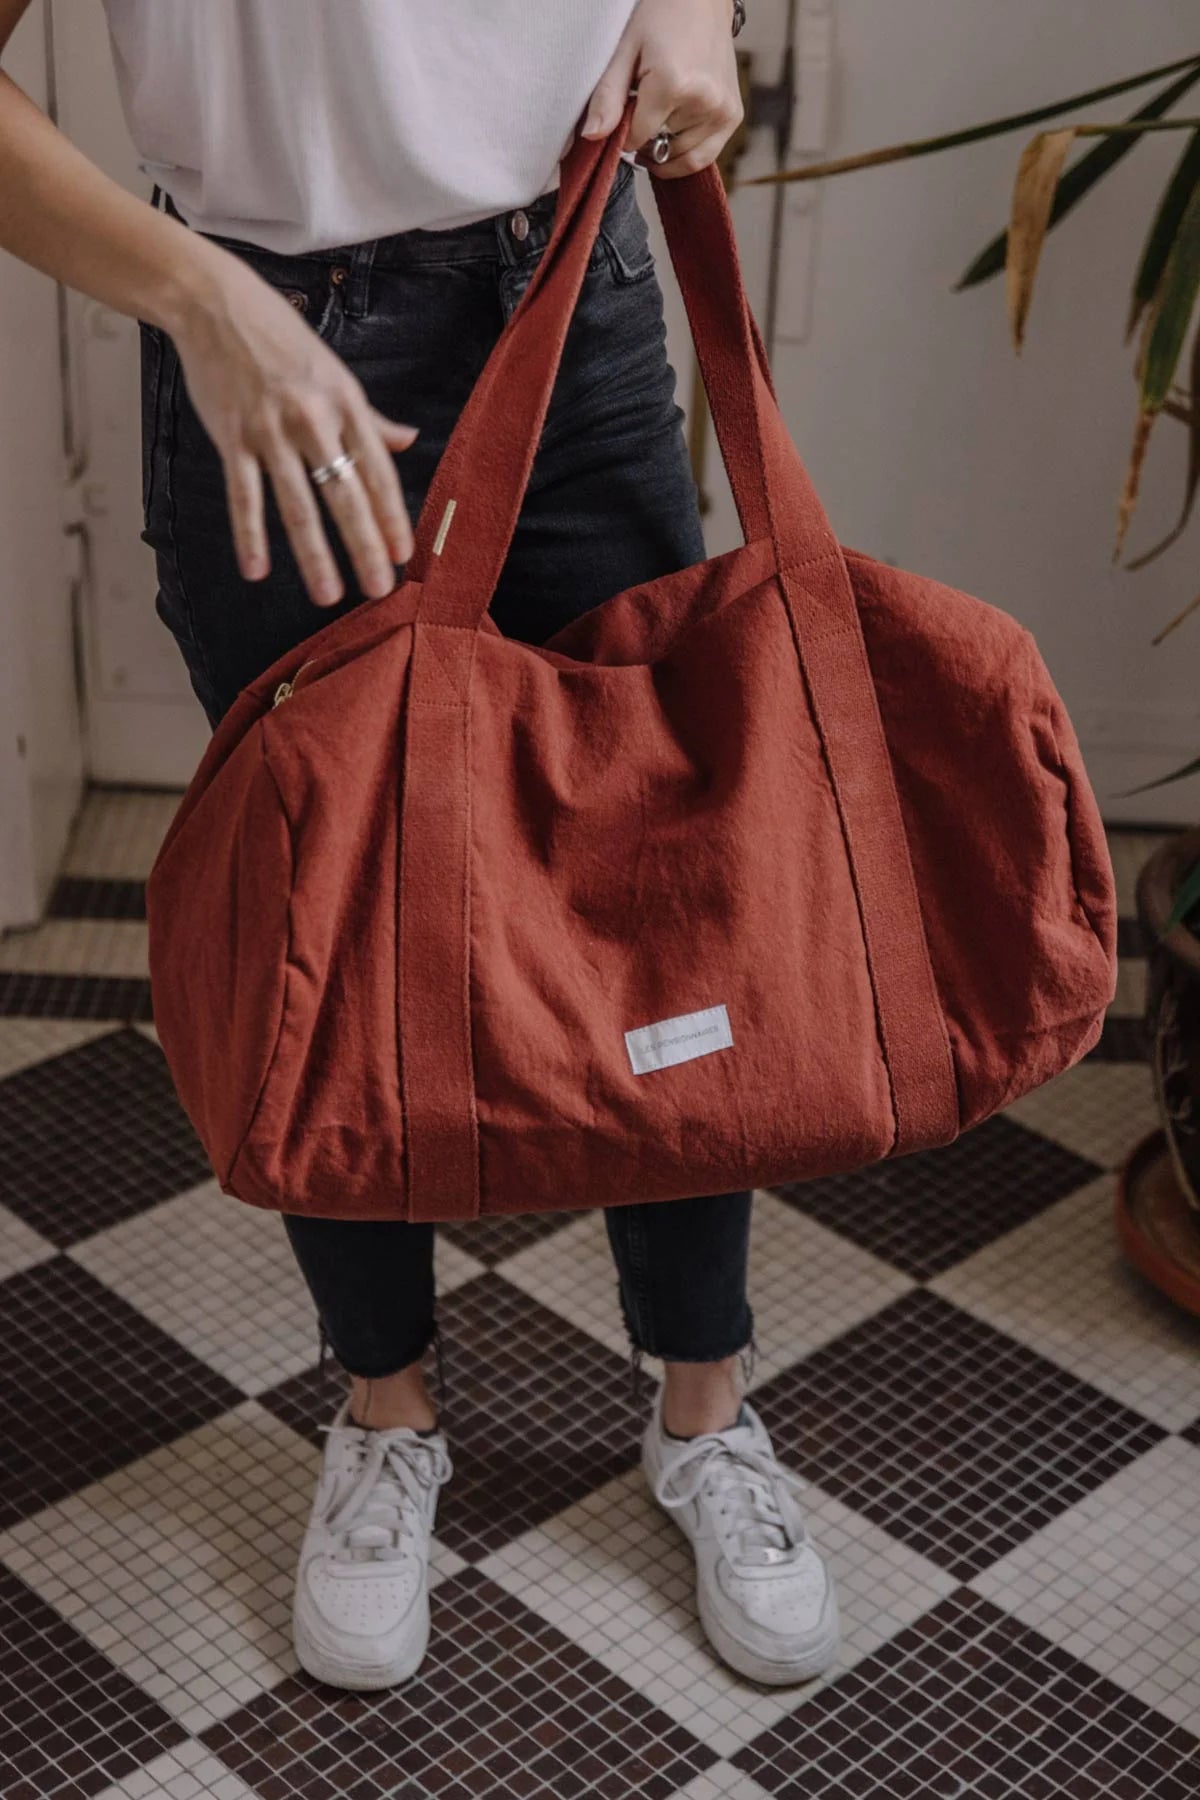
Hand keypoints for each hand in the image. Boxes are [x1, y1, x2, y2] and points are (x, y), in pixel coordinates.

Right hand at [169, 246, 416, 606]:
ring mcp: (271, 430)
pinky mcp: (232, 436)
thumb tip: (408, 440)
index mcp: (345, 404)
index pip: (377, 471)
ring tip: (328, 595)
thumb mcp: (335, 372)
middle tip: (378, 589)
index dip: (392, 516)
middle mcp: (313, 420)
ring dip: (314, 555)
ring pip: (298, 504)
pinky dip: (250, 536)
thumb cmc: (279, 338)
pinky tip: (258, 571)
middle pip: (344, 495)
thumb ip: (370, 417)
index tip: (405, 554)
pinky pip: (244, 496)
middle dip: (364, 547)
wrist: (215, 303)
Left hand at [581, 0, 742, 177]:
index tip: (623, 113)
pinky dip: (686, 154)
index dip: (623, 134)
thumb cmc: (660, 18)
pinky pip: (705, 156)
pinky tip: (675, 134)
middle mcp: (704, 102)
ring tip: (660, 114)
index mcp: (673, 84)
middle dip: (646, 137)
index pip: (637, 139)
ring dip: (666, 146)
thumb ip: (608, 97)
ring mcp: (722, 111)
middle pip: (659, 148)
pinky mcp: (733, 116)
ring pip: (681, 157)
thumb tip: (592, 136)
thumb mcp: (625, 51)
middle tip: (643, 106)